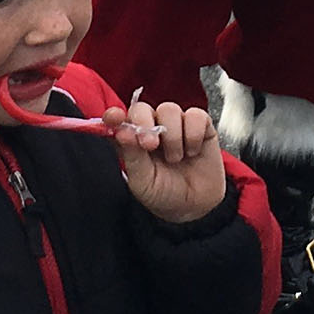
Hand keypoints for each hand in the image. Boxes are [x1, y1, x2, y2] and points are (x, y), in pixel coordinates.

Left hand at [109, 99, 223, 223]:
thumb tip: (122, 131)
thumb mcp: (143, 181)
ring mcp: (175, 124)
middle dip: (144, 123)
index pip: (118, 120)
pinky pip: (196, 115)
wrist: (194, 206)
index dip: (114, 115)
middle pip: (142, 108)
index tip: (114, 117)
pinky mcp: (200, 124)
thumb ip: (132, 155)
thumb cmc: (164, 194)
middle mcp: (151, 127)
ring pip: (169, 109)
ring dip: (173, 136)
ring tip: (176, 158)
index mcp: (132, 140)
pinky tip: (192, 151)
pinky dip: (193, 135)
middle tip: (151, 145)